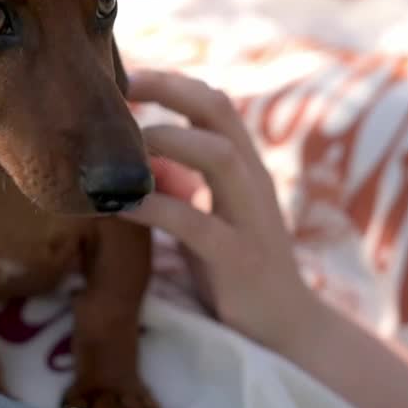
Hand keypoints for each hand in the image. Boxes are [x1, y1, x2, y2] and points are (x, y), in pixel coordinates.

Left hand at [119, 69, 318, 349]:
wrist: (289, 332)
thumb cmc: (238, 272)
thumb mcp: (209, 216)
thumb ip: (179, 184)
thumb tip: (130, 157)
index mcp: (245, 168)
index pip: (214, 103)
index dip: (170, 82)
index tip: (125, 76)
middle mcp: (253, 182)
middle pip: (218, 110)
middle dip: (167, 90)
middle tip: (118, 89)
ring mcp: (250, 218)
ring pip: (217, 155)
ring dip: (165, 140)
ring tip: (122, 150)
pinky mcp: (239, 260)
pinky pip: (195, 222)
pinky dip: (154, 208)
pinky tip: (120, 207)